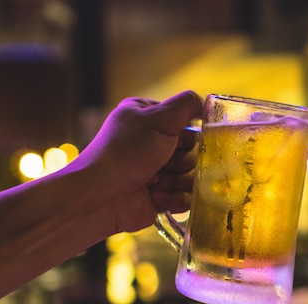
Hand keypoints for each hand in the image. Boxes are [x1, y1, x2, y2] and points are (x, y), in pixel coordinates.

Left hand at [75, 90, 203, 232]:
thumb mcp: (157, 118)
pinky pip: (187, 197)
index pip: (189, 124)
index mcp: (150, 119)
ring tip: (153, 182)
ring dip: (176, 181)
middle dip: (181, 161)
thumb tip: (206, 101)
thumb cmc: (126, 152)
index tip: (176, 140)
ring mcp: (159, 171)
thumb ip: (186, 105)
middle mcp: (154, 144)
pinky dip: (175, 198)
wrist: (100, 197)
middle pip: (195, 152)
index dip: (188, 135)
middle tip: (161, 163)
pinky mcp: (162, 196)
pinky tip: (157, 197)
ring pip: (193, 176)